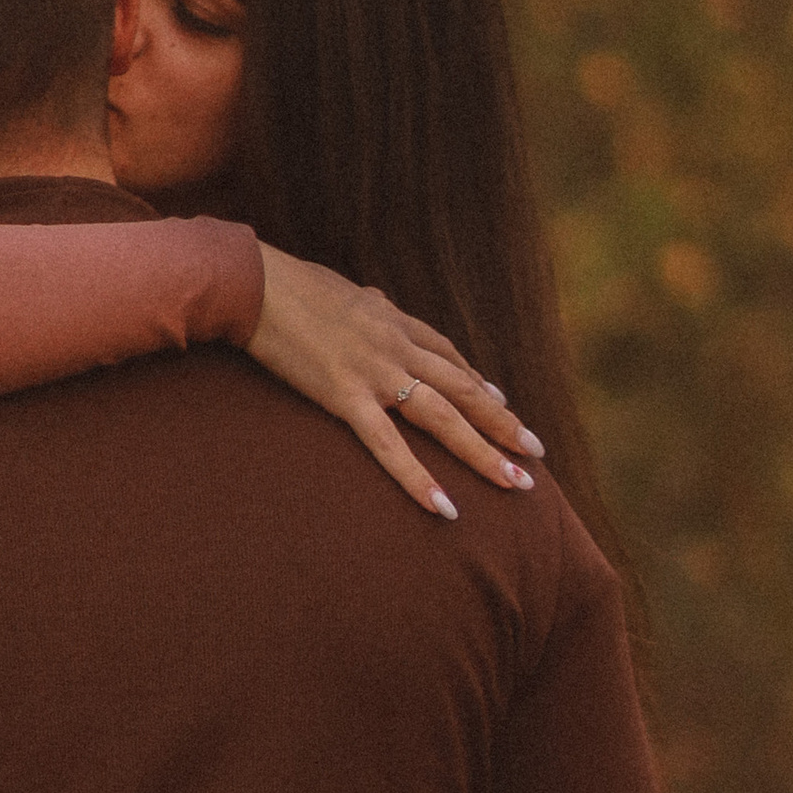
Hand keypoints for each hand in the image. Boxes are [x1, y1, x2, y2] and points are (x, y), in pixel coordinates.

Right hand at [246, 243, 544, 516]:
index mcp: (394, 321)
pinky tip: (445, 507)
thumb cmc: (289, 288)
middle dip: (503, 422)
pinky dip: (420, 479)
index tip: (502, 404)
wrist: (257, 286)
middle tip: (536, 452)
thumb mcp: (343, 293)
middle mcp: (397, 346)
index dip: (479, 383)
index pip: (449, 356)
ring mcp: (376, 373)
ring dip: (484, 452)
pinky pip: (390, 447)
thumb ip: (366, 306)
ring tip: (517, 484)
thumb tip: (373, 303)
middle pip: (463, 388)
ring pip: (444, 417)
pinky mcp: (347, 397)